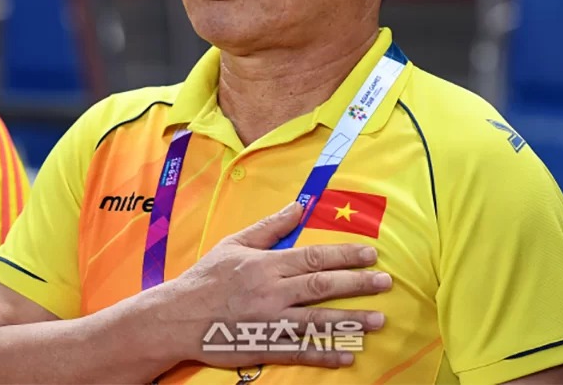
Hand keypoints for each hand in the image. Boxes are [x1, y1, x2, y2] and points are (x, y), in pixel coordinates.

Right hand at [169, 202, 391, 368]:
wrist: (177, 316)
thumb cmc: (207, 276)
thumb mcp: (235, 243)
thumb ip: (269, 226)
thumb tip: (298, 206)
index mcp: (266, 264)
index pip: (314, 257)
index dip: (344, 255)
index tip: (370, 254)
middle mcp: (272, 292)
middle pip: (322, 287)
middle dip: (357, 284)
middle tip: (385, 282)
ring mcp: (270, 322)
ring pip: (317, 321)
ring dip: (350, 321)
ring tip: (378, 320)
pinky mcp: (264, 346)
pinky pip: (299, 351)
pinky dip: (324, 354)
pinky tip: (347, 356)